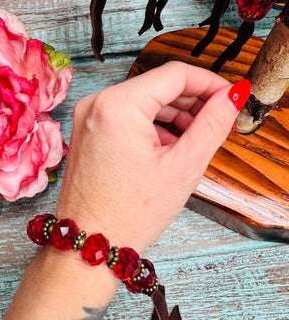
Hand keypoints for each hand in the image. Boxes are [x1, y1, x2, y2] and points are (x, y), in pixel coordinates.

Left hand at [57, 61, 249, 251]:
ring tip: (194, 140)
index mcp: (117, 105)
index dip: (210, 83)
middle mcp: (97, 103)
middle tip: (217, 122)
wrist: (91, 245)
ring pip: (143, 101)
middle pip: (158, 86)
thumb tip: (231, 97)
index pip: (175, 74)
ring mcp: (88, 116)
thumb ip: (212, 124)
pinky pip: (126, 115)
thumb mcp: (183, 167)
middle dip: (192, 102)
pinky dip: (151, 125)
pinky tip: (168, 148)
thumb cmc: (129, 214)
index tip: (230, 97)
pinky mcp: (87, 131)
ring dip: (173, 115)